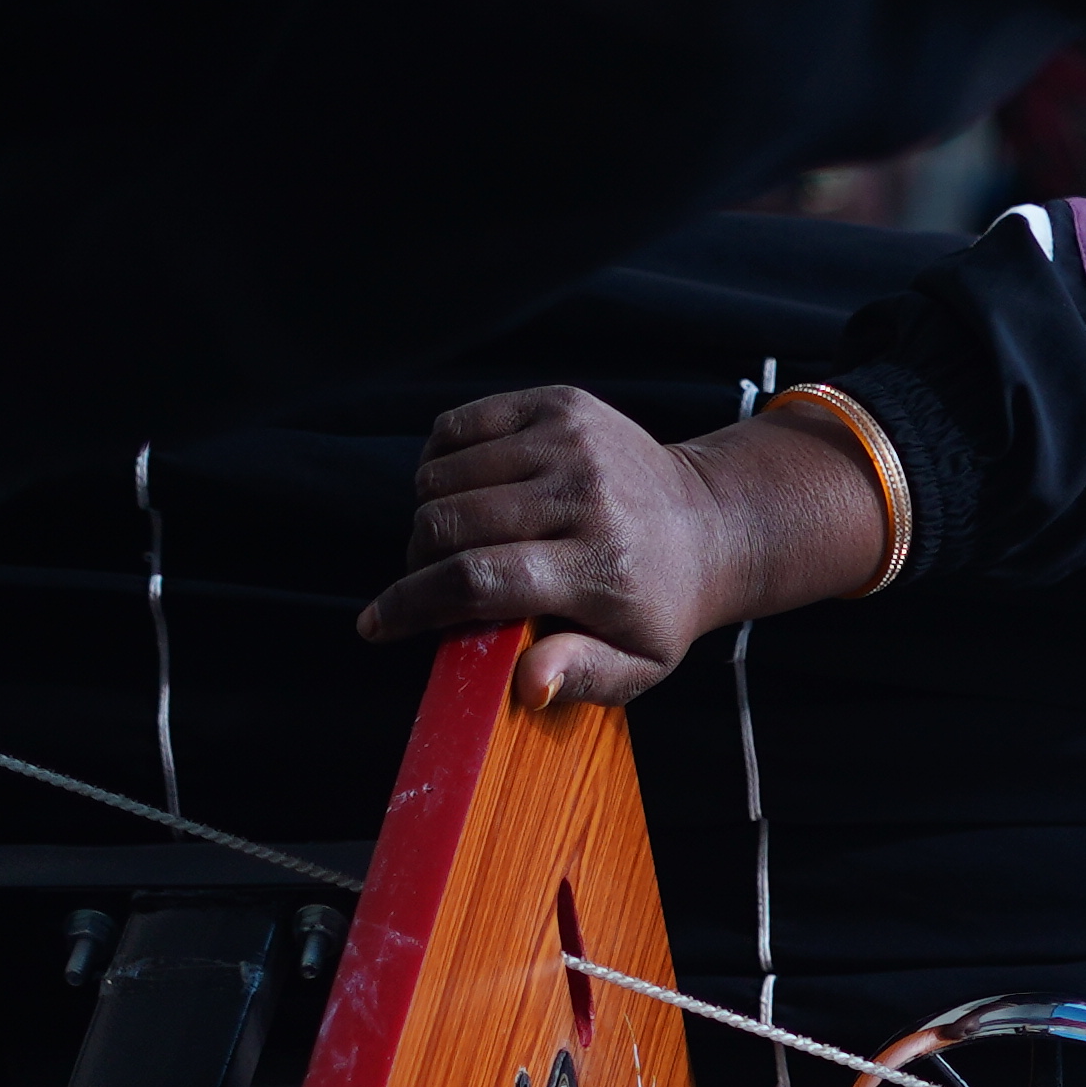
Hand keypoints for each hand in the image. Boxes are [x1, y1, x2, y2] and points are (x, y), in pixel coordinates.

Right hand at [355, 389, 888, 707]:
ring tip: (456, 542)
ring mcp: (571, 440)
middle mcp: (584, 494)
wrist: (709, 524)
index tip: (376, 625)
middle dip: (417, 562)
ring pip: (442, 473)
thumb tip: (524, 682)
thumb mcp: (638, 665)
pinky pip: (458, 427)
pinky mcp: (559, 404)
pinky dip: (441, 462)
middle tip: (432, 582)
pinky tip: (466, 493)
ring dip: (428, 513)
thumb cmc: (659, 607)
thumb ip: (581, 676)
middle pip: (450, 523)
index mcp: (601, 567)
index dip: (413, 604)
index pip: (479, 581)